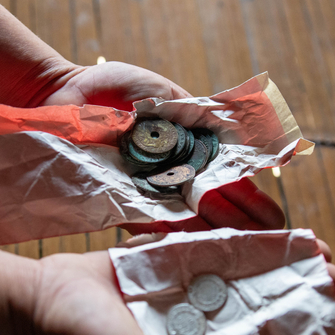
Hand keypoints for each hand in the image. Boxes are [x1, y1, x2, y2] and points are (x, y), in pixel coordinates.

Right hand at [22, 240, 334, 334]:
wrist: (39, 301)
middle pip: (264, 322)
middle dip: (303, 304)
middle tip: (333, 282)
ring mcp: (190, 301)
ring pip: (249, 286)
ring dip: (286, 272)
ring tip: (320, 256)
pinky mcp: (174, 269)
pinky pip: (219, 255)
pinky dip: (250, 246)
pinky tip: (279, 236)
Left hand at [40, 61, 286, 233]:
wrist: (60, 95)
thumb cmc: (109, 87)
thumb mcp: (160, 91)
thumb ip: (192, 109)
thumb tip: (235, 127)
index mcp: (183, 147)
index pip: (224, 173)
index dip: (248, 191)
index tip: (274, 210)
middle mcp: (168, 173)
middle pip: (212, 200)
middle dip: (242, 218)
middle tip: (273, 237)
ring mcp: (146, 189)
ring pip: (187, 215)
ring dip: (215, 230)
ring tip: (245, 248)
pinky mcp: (118, 200)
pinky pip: (149, 221)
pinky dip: (173, 233)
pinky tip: (199, 245)